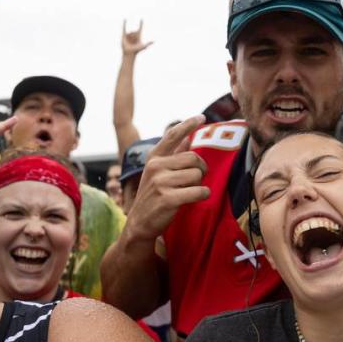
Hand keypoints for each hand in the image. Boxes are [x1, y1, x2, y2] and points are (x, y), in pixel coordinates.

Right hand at [121, 19, 153, 56]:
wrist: (129, 53)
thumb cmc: (136, 51)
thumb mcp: (143, 46)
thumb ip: (148, 43)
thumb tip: (153, 41)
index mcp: (139, 36)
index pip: (140, 28)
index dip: (141, 23)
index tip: (141, 19)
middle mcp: (134, 35)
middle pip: (135, 31)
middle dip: (134, 36)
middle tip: (134, 42)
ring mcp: (129, 35)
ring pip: (130, 32)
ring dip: (130, 37)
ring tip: (130, 42)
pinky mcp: (124, 35)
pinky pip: (124, 28)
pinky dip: (124, 23)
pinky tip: (125, 19)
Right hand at [125, 116, 210, 241]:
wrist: (139, 224)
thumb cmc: (153, 196)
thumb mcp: (158, 173)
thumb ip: (173, 156)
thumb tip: (188, 138)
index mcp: (154, 158)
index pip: (172, 135)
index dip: (188, 124)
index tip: (201, 117)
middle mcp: (155, 167)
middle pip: (194, 158)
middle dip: (201, 169)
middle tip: (197, 178)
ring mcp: (160, 183)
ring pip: (198, 175)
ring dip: (200, 184)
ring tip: (190, 191)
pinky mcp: (168, 199)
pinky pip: (199, 191)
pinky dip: (203, 195)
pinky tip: (196, 198)